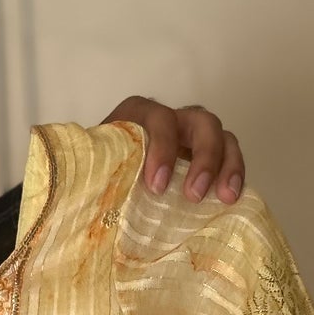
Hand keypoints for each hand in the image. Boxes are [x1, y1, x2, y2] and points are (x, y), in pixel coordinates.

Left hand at [101, 97, 244, 204]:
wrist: (102, 183)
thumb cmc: (96, 176)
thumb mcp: (91, 169)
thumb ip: (91, 172)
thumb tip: (79, 195)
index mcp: (138, 115)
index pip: (159, 118)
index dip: (162, 148)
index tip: (156, 186)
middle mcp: (171, 120)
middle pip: (201, 122)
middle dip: (204, 157)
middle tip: (194, 195)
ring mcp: (191, 137)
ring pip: (222, 136)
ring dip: (228, 165)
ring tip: (226, 197)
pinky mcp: (205, 158)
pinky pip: (229, 158)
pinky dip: (234, 175)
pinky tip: (230, 199)